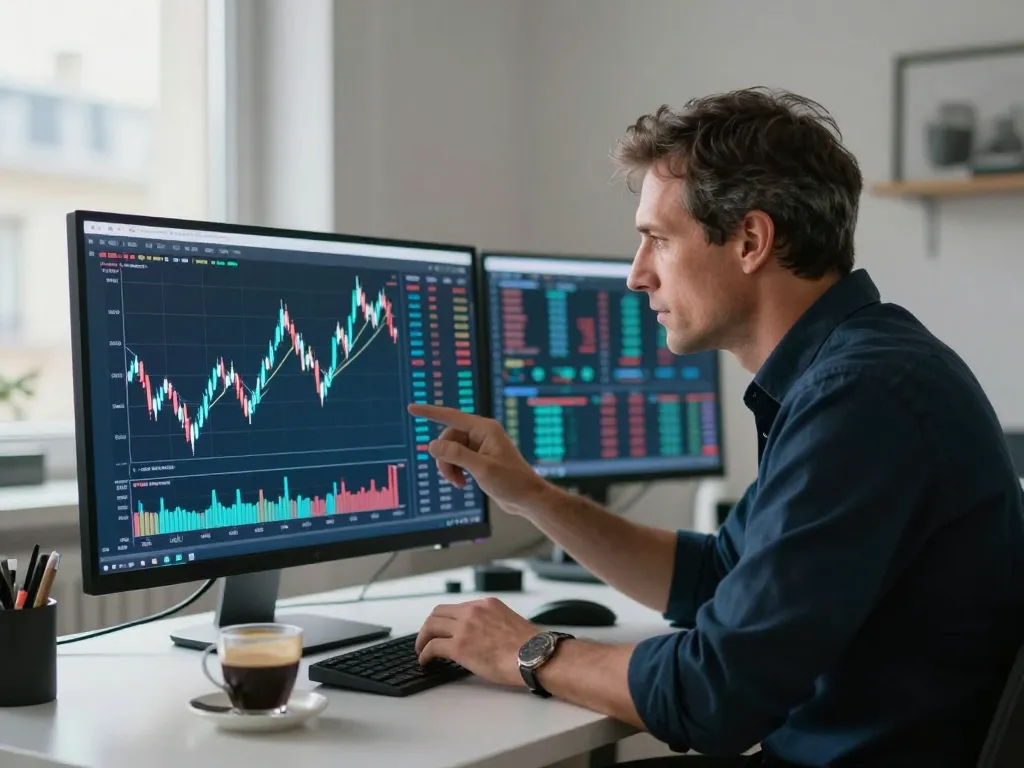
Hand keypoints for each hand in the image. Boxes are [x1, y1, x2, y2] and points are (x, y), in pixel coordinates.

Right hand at [407, 404, 550, 515]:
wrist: (527, 498)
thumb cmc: (511, 482)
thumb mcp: (481, 468)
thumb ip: (456, 455)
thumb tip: (432, 445)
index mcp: (485, 429)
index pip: (451, 416)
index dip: (430, 412)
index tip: (412, 408)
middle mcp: (482, 434)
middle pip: (449, 439)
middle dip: (444, 458)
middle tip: (451, 478)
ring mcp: (480, 446)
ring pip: (451, 451)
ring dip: (449, 467)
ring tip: (458, 483)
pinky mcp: (479, 459)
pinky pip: (457, 459)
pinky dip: (455, 471)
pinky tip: (462, 483)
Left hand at [415, 597, 538, 687]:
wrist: (534, 655)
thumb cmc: (529, 646)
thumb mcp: (509, 622)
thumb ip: (492, 623)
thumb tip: (483, 637)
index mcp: (486, 604)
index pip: (457, 607)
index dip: (445, 619)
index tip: (442, 629)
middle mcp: (473, 611)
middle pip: (438, 612)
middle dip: (429, 626)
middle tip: (426, 638)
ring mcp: (464, 627)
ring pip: (431, 626)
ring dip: (423, 638)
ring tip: (422, 650)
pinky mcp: (459, 647)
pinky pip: (433, 647)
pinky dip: (425, 654)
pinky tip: (426, 661)